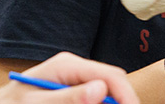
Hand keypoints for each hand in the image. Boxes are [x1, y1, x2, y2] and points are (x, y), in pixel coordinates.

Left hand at [0, 52, 137, 103]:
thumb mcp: (38, 103)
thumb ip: (68, 97)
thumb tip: (100, 89)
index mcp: (67, 65)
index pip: (109, 75)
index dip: (126, 95)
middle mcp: (75, 69)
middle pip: (113, 83)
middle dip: (122, 101)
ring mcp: (76, 79)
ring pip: (106, 93)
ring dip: (110, 103)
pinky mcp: (74, 90)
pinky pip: (94, 98)